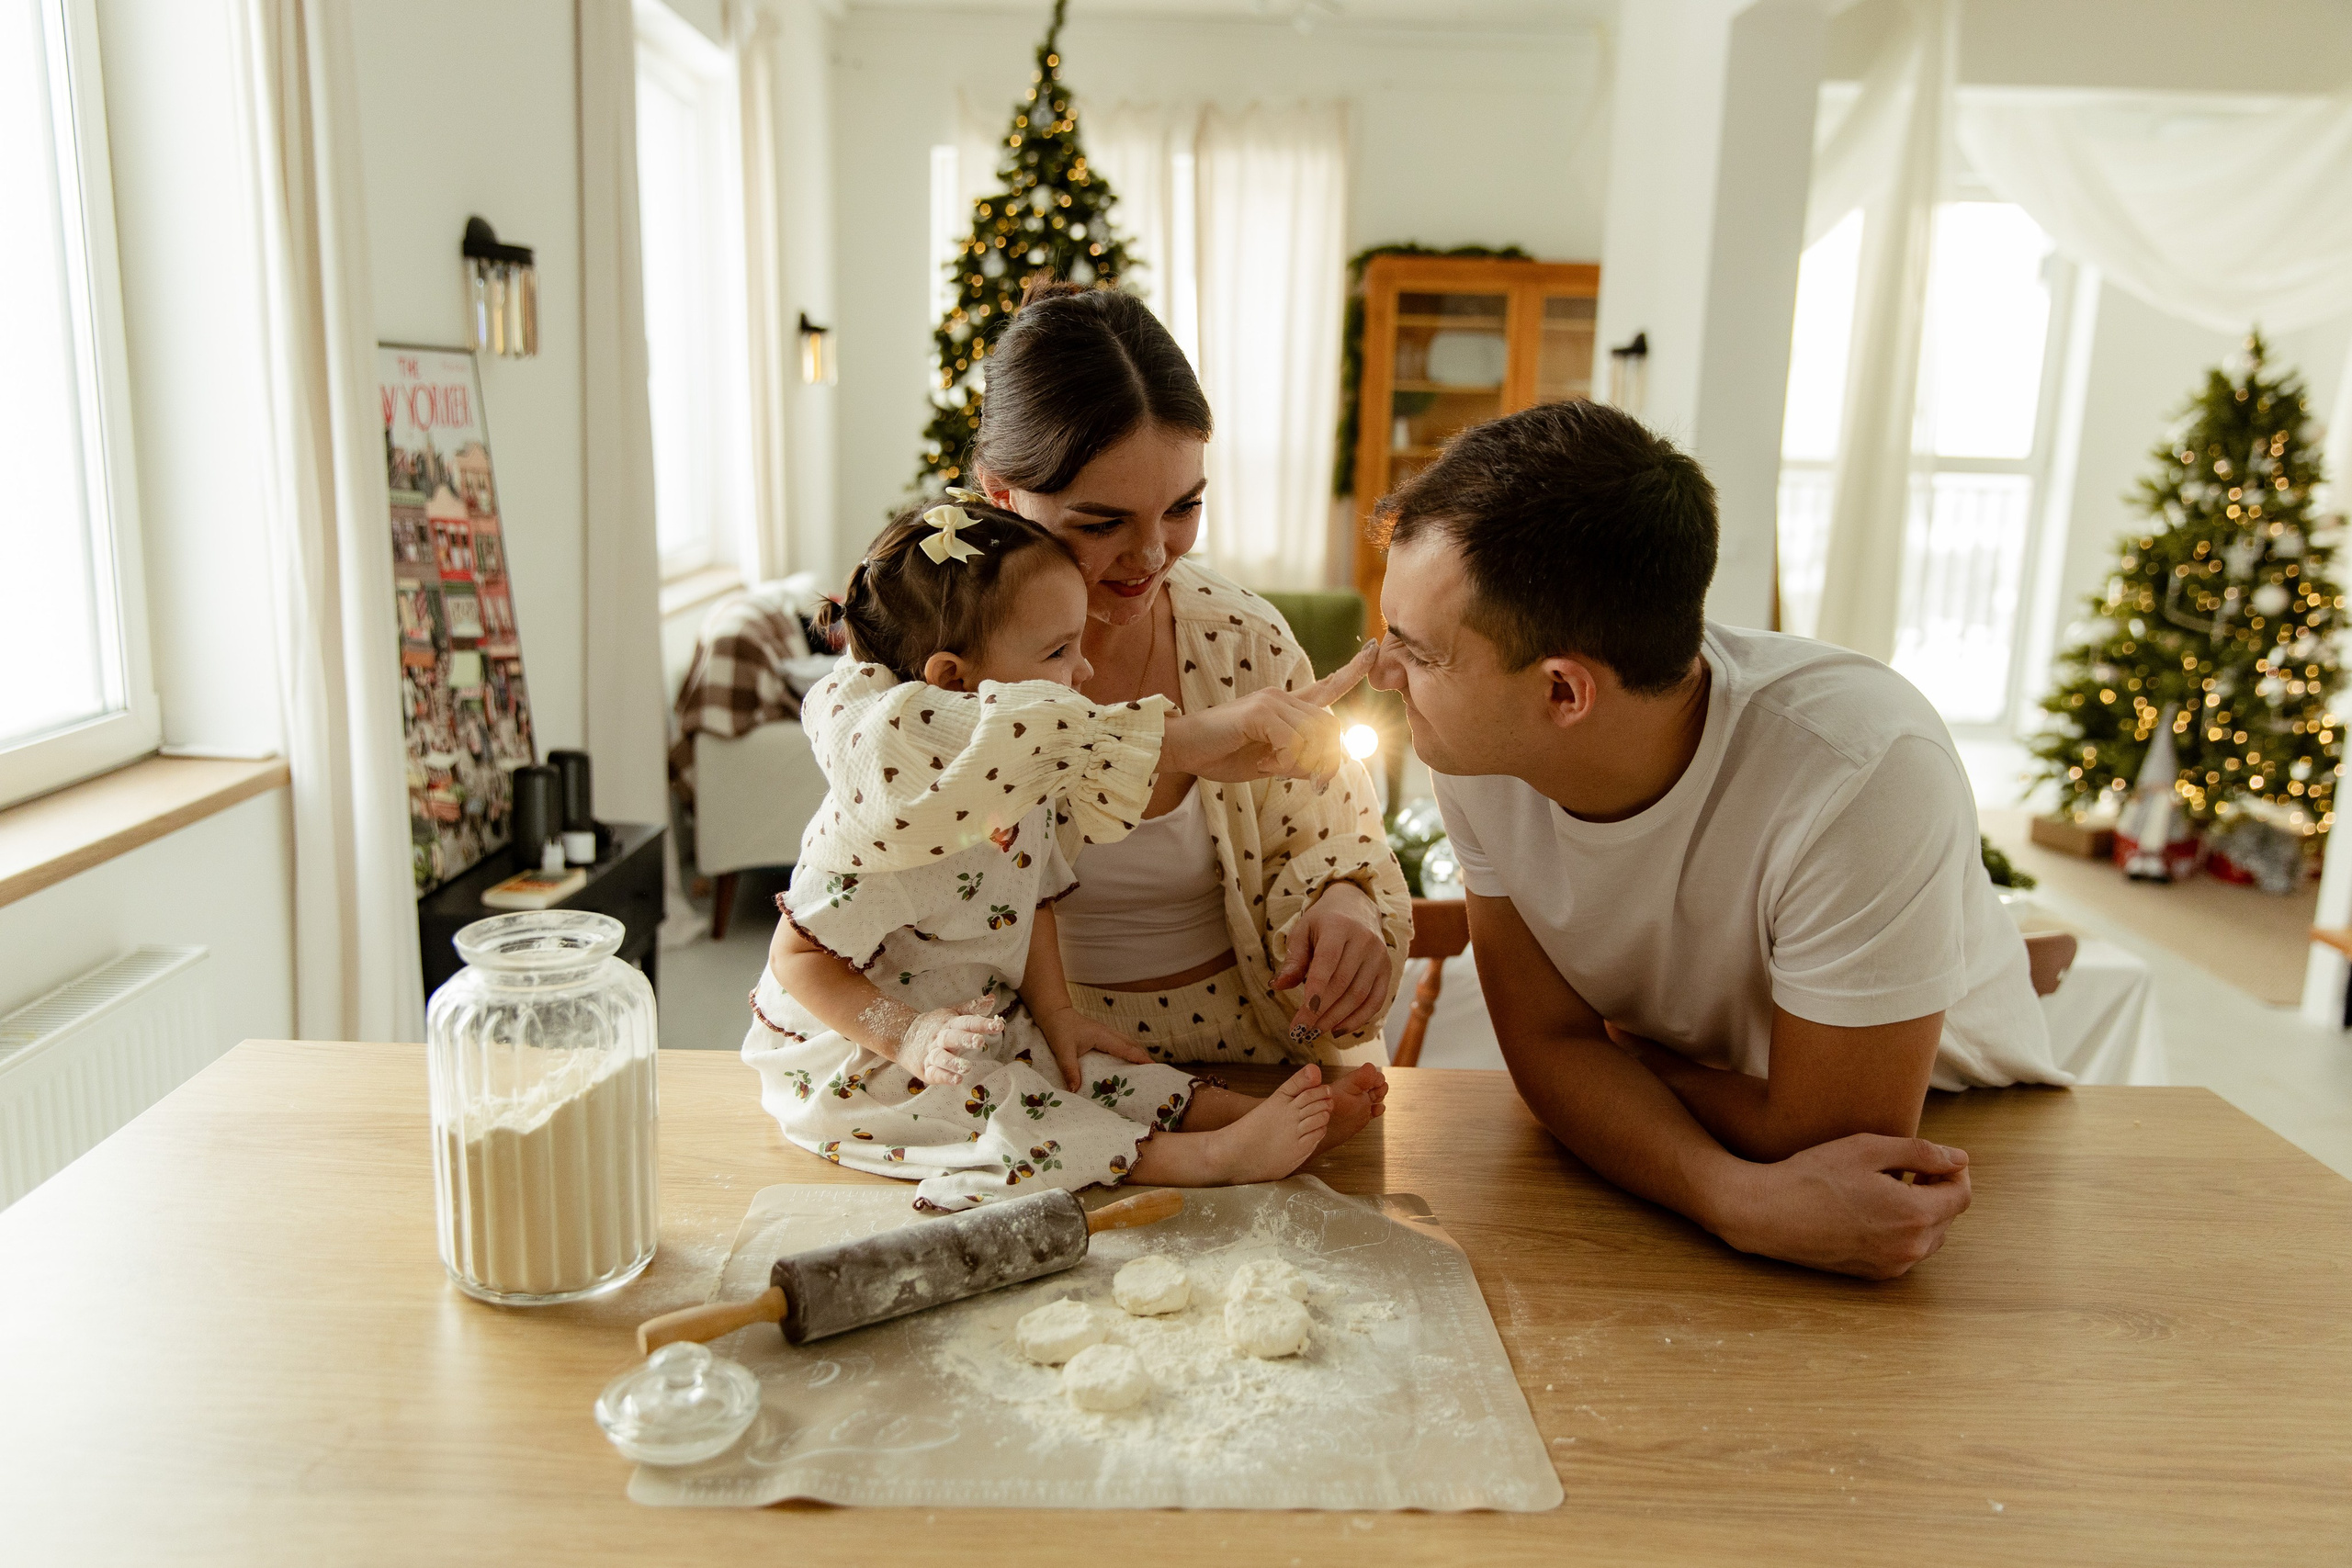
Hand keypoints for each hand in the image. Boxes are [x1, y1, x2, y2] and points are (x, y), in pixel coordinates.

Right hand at [898, 993, 1003, 1085]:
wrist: (903, 1037)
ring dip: (954, 1062)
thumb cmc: (935, 1026)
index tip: (999, 1025)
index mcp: (949, 1023)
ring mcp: (932, 1054)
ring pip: (942, 1058)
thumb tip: (993, 998)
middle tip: (979, 1041)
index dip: (983, 1024)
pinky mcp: (926, 1070)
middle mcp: (940, 1038)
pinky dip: (945, 1077)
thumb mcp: (952, 1014)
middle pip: (953, 1037)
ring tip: (967, 1067)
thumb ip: (972, 1008)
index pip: (967, 1022)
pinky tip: (957, 1080)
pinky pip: (935, 1073)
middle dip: (966, 1039)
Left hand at [1032, 1003, 1153, 1090]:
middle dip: (1144, 1057)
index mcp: (1102, 1036)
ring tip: (1146, 1068)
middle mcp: (1108, 1033)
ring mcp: (1106, 1032)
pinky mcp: (1102, 1034)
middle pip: (1132, 1044)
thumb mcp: (1062, 1051)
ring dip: (1138, 1053)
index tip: (1153, 1067)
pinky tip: (1128, 1060)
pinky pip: (1121, 1043)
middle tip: (1155, 1072)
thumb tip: (1075, 1090)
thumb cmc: (1059, 1029)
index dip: (1140, 1058)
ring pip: (1128, 1042)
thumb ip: (1070, 1070)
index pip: (1126, 1048)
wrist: (1054, 1013)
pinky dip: (1129, 1051)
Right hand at [1161, 642, 1374, 787]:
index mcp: (1286, 706)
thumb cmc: (1222, 754)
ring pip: (1315, 735)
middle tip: (1312, 783)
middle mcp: (1282, 697)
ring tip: (1274, 768)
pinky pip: (1293, 742)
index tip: (1374, 650)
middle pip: (1331, 726)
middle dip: (1327, 760)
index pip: (1328, 685)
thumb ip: (1297, 762)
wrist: (1183, 749)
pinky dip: (1285, 761)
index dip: (1353, 671)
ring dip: (1302, 763)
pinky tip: (1264, 763)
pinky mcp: (1260, 713)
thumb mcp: (1269, 763)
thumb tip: (1324, 771)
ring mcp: (1271, 702)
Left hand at [1273, 880, 1390, 1040]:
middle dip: (1320, 1012)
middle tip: (1300, 1032)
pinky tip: (1337, 1029)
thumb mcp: (1303, 932)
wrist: (1357, 906)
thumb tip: (1277, 986)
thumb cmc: (1323, 922)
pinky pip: (1375, 1001)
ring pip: (1359, 995)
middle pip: (1343, 983)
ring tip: (1314, 1033)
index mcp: (1339, 927)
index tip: (1302, 1016)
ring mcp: (1379, 956)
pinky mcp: (1387, 970)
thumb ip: (1293, 960)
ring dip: (1336, 1019)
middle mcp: (1364, 940)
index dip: (1316, 990)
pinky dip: (1357, 1019)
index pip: (1327, 962)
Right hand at [1714, 1135, 1972, 1279]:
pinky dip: (1902, 1230)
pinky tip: (1872, 1210)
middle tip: (1908, 1168)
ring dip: (1922, 1212)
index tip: (1937, 1157)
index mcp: (1915, 1215)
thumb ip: (1921, 1153)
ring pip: (1930, 1236)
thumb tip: (1960, 1159)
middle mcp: (1911, 1248)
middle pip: (1948, 1216)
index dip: (1955, 1171)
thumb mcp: (1868, 1149)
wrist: (1769, 1214)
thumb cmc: (1814, 1175)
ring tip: (1889, 1188)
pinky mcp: (1874, 1273)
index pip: (1962, 1195)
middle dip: (1937, 1190)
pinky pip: (1906, 1251)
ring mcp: (1893, 1265)